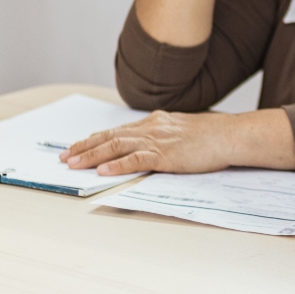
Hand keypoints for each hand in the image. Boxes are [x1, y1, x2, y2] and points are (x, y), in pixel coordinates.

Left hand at [60, 111, 234, 175]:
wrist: (230, 135)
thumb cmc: (211, 136)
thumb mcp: (181, 131)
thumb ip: (163, 136)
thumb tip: (148, 147)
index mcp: (154, 122)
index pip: (117, 130)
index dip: (94, 139)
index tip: (76, 146)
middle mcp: (151, 128)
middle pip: (110, 136)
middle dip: (84, 147)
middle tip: (64, 156)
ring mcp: (158, 140)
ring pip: (117, 146)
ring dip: (93, 156)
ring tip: (74, 164)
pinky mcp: (167, 155)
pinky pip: (137, 160)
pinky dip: (118, 165)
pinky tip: (103, 171)